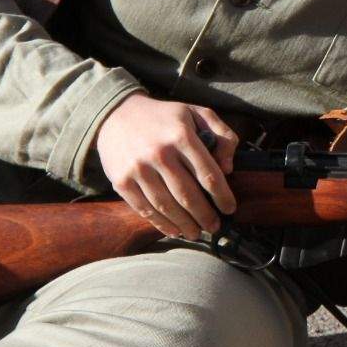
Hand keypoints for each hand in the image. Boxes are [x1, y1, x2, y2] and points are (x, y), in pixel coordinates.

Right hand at [95, 94, 239, 239]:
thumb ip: (222, 135)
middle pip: (188, 195)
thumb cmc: (165, 117)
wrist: (117, 115)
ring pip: (166, 206)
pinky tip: (174, 230)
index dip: (222, 196)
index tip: (230, 209)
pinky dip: (161, 224)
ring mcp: (138, 169)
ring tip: (196, 233)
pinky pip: (145, 209)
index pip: (208, 174)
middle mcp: (160, 153)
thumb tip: (228, 168)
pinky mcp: (121, 181)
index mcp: (182, 136)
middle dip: (205, 216)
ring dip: (185, 224)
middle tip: (215, 227)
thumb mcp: (197, 113)